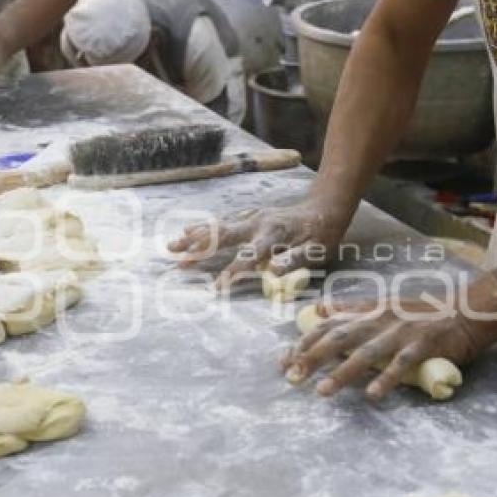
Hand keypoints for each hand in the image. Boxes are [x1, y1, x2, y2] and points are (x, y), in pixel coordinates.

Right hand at [168, 198, 350, 289]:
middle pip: (222, 236)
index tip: (217, 288)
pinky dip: (205, 227)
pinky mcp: (251, 216)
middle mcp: (258, 223)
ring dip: (194, 236)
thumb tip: (272, 273)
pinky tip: (190, 230)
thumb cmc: (322, 235)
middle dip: (198, 249)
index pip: (248, 257)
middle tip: (177, 260)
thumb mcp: (315, 251)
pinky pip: (223, 222)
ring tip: (172, 245)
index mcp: (273, 235)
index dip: (232, 273)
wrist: (325, 208)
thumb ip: (294, 261)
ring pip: (218, 227)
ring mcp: (252, 217)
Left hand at [281, 299, 484, 400]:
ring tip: (322, 392)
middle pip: (340, 337)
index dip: (305, 341)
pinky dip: (387, 379)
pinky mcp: (423, 346)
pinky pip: (402, 364)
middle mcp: (380, 319)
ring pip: (366, 353)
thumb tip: (319, 307)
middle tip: (291, 377)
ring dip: (342, 373)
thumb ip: (350, 308)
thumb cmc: (420, 312)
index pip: (329, 324)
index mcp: (368, 311)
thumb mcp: (382, 304)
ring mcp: (401, 333)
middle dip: (313, 357)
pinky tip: (372, 395)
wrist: (466, 311)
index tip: (284, 360)